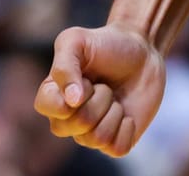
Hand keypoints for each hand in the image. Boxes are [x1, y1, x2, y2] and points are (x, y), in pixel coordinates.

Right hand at [33, 23, 166, 157]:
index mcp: (53, 95)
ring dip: (114, 111)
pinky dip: (127, 128)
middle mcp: (67, 119)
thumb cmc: (106, 44)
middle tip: (104, 84)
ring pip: (97, 139)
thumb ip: (65, 66)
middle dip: (99, 99)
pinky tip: (127, 114)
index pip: (46, 106)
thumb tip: (71, 101)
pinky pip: (117, 148)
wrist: (142, 51)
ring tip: (115, 97)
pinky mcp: (114, 143)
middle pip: (77, 124)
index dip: (70, 91)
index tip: (86, 76)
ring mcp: (90, 132)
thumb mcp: (76, 40)